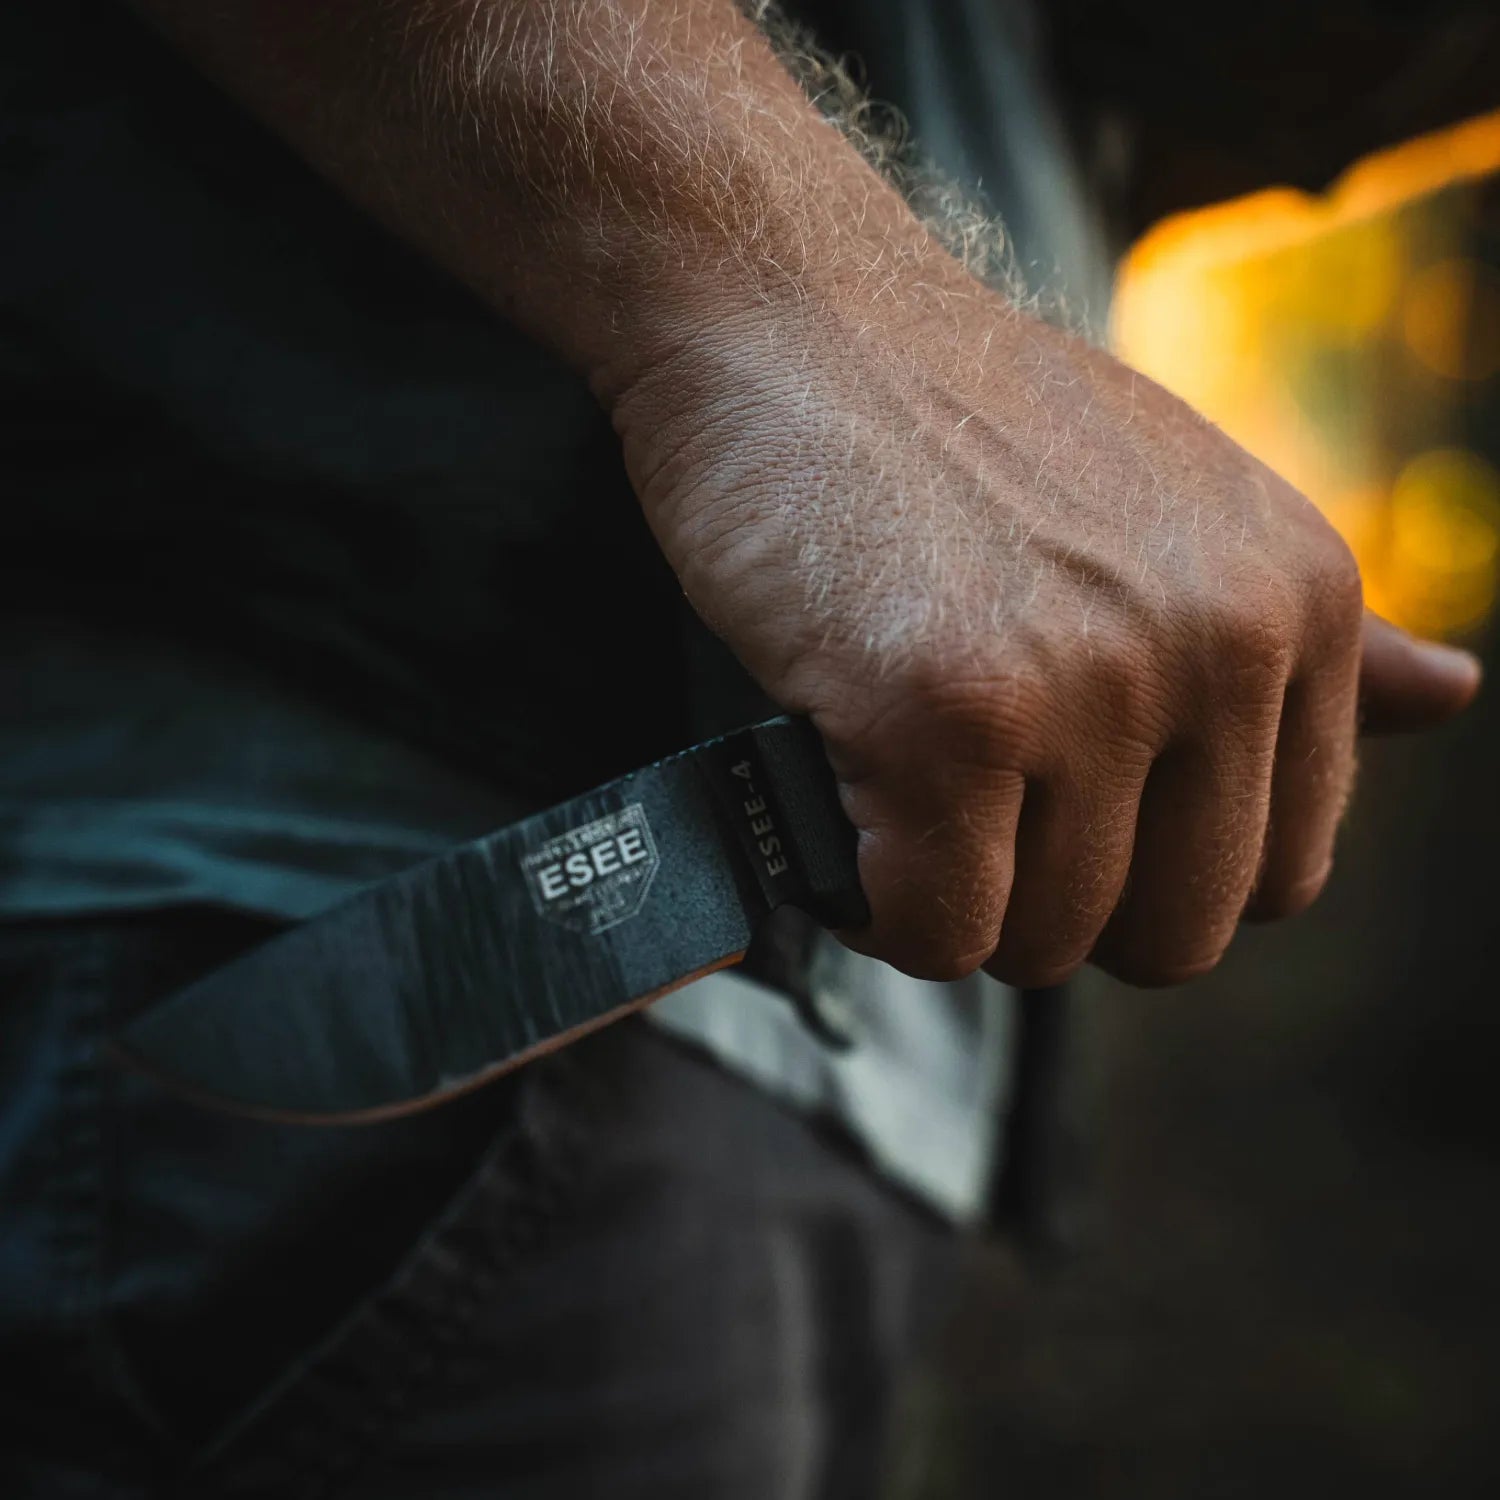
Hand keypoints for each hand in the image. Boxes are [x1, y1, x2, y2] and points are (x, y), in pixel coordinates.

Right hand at [618, 284, 1480, 985]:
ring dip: (952, 900)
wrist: (790, 312)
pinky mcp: (945, 714)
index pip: (1279, 873)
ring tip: (895, 788)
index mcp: (1295, 603)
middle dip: (1056, 906)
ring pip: (1040, 944)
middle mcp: (1219, 645)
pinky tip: (844, 805)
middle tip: (968, 814)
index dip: (1151, 873)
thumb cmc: (956, 415)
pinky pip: (932, 929)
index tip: (1061, 815)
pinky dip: (874, 904)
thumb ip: (1310, 631)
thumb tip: (1448, 696)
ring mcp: (1085, 682)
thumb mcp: (1175, 501)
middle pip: (1169, 936)